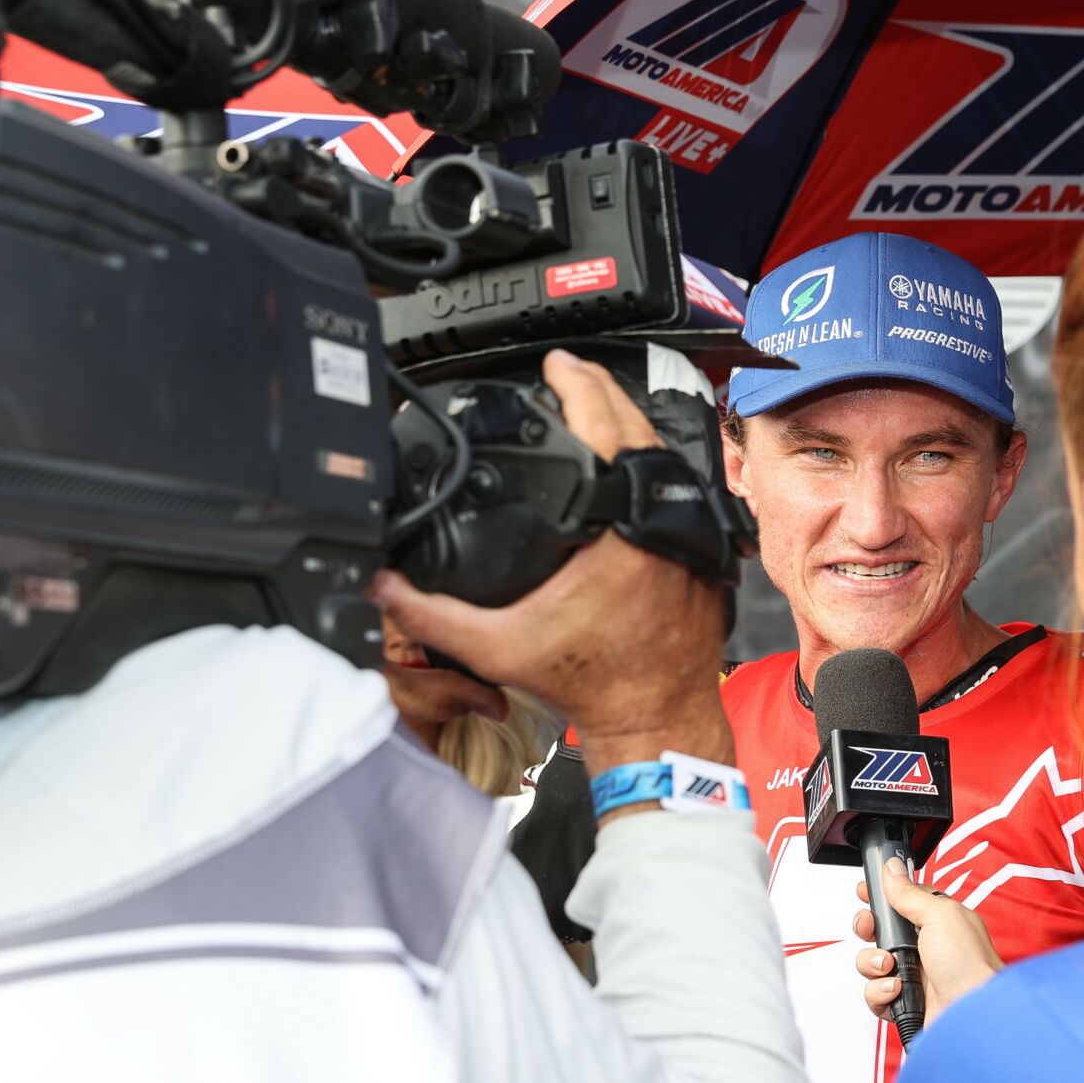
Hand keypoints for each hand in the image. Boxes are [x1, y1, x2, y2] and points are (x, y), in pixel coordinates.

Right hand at [371, 350, 732, 792]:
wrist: (657, 718)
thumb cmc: (594, 686)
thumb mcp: (498, 650)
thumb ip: (433, 616)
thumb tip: (382, 587)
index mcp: (622, 534)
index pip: (608, 430)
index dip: (579, 387)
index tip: (555, 364)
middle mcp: (665, 525)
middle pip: (639, 427)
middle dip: (600, 390)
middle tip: (566, 371)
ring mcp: (691, 535)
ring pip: (664, 455)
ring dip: (628, 424)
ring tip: (591, 405)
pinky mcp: (701, 549)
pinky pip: (676, 486)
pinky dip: (649, 462)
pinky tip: (625, 461)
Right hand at [854, 856, 1002, 1027]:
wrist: (972, 1015)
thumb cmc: (969, 965)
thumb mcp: (939, 915)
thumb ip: (910, 893)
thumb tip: (892, 869)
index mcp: (937, 920)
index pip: (901, 901)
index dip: (881, 896)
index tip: (866, 892)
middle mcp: (924, 947)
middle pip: (880, 930)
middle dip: (868, 928)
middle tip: (870, 928)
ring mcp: (913, 975)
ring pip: (872, 962)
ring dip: (873, 963)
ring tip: (890, 966)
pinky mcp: (904, 1002)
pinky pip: (875, 993)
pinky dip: (880, 992)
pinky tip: (897, 990)